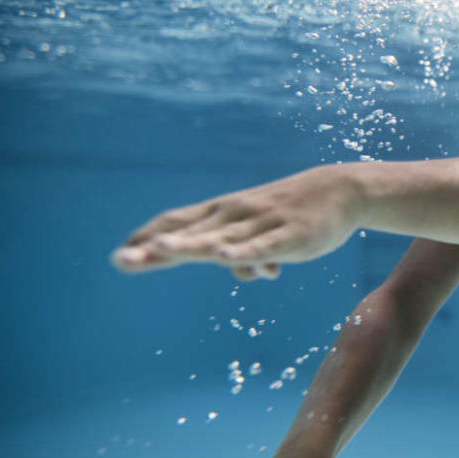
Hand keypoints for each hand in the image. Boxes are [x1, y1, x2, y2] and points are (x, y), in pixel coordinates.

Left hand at [112, 166, 358, 279]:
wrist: (340, 190)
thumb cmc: (293, 211)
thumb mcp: (260, 230)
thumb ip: (240, 250)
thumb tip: (231, 268)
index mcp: (222, 213)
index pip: (177, 223)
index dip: (147, 239)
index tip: (118, 257)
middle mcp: (234, 216)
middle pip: (189, 233)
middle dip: (154, 248)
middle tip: (119, 262)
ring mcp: (261, 224)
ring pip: (220, 239)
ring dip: (189, 245)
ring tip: (159, 251)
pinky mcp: (289, 237)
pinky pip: (262, 246)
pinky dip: (243, 253)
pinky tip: (225, 259)